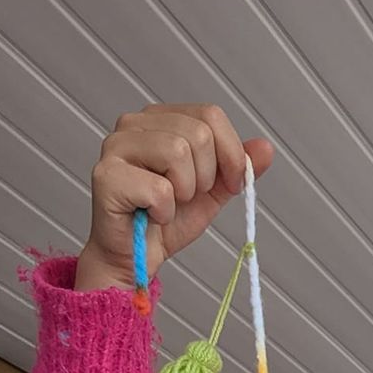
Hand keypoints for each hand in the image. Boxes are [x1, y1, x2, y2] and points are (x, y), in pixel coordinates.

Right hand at [75, 103, 273, 292]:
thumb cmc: (166, 221)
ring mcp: (116, 146)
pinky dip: (164, 212)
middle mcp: (134, 123)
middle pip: (198, 134)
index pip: (210, 115)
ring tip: (169, 204)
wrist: (135, 258)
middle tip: (187, 197)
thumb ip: (237, 167)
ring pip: (177, 152)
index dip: (231, 153)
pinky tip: (151, 215)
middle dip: (206, 177)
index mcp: (161, 119)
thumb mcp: (213, 191)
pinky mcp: (107, 176)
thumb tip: (265, 147)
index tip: (230, 182)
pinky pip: (159, 188)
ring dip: (185, 192)